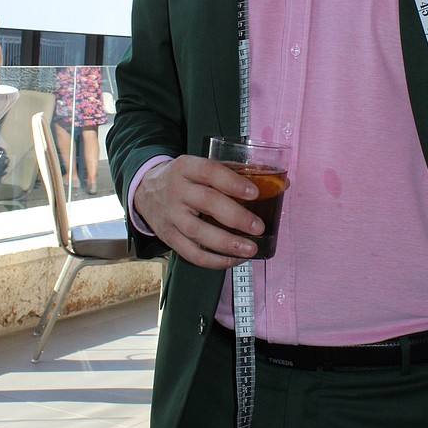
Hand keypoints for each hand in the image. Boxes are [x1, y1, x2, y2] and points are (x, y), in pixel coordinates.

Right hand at [135, 155, 262, 268]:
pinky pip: (191, 254)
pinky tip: (233, 260)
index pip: (210, 172)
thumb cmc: (186, 179)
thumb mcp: (201, 167)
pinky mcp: (169, 237)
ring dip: (227, 244)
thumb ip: (237, 173)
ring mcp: (171, 216)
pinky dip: (214, 261)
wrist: (146, 191)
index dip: (232, 182)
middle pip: (207, 203)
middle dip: (236, 217)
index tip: (254, 193)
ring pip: (198, 233)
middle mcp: (176, 190)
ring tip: (251, 250)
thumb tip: (281, 184)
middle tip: (258, 227)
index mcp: (186, 167)